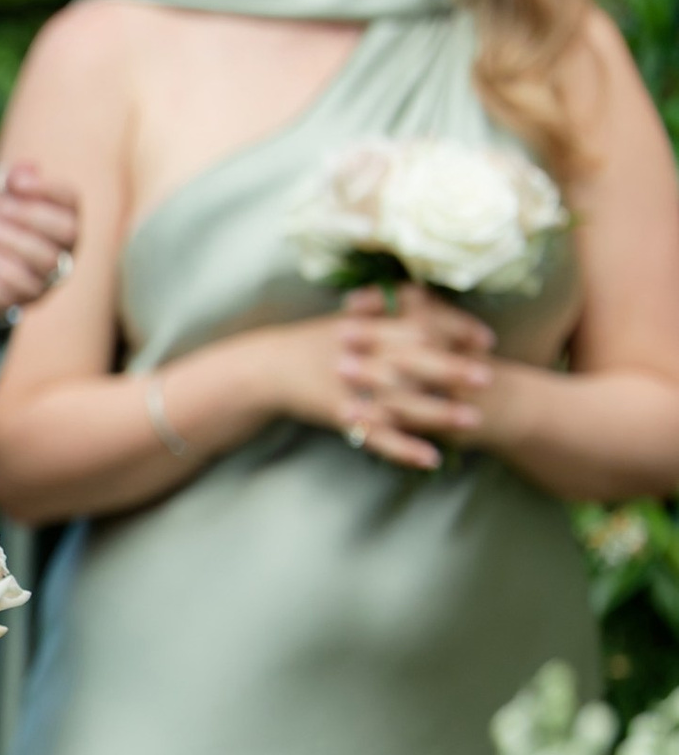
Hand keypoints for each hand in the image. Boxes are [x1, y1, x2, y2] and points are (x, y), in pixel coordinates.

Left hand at [0, 163, 81, 337]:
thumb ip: (11, 178)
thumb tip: (25, 168)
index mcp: (63, 215)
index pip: (71, 200)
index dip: (46, 188)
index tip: (14, 182)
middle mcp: (65, 246)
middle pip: (68, 231)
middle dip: (31, 215)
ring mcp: (51, 274)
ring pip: (48, 260)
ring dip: (14, 240)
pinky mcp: (31, 297)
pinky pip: (29, 288)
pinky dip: (7, 271)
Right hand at [265, 284, 495, 469]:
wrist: (266, 369)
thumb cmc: (312, 342)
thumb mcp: (348, 318)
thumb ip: (385, 307)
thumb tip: (427, 296)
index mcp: (365, 326)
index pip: (417, 323)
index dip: (453, 330)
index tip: (484, 339)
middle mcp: (359, 355)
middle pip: (412, 361)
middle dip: (451, 369)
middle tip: (488, 376)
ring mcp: (349, 388)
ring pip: (400, 402)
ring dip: (438, 413)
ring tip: (473, 420)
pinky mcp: (340, 415)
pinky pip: (376, 436)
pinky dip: (404, 449)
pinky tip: (431, 458)